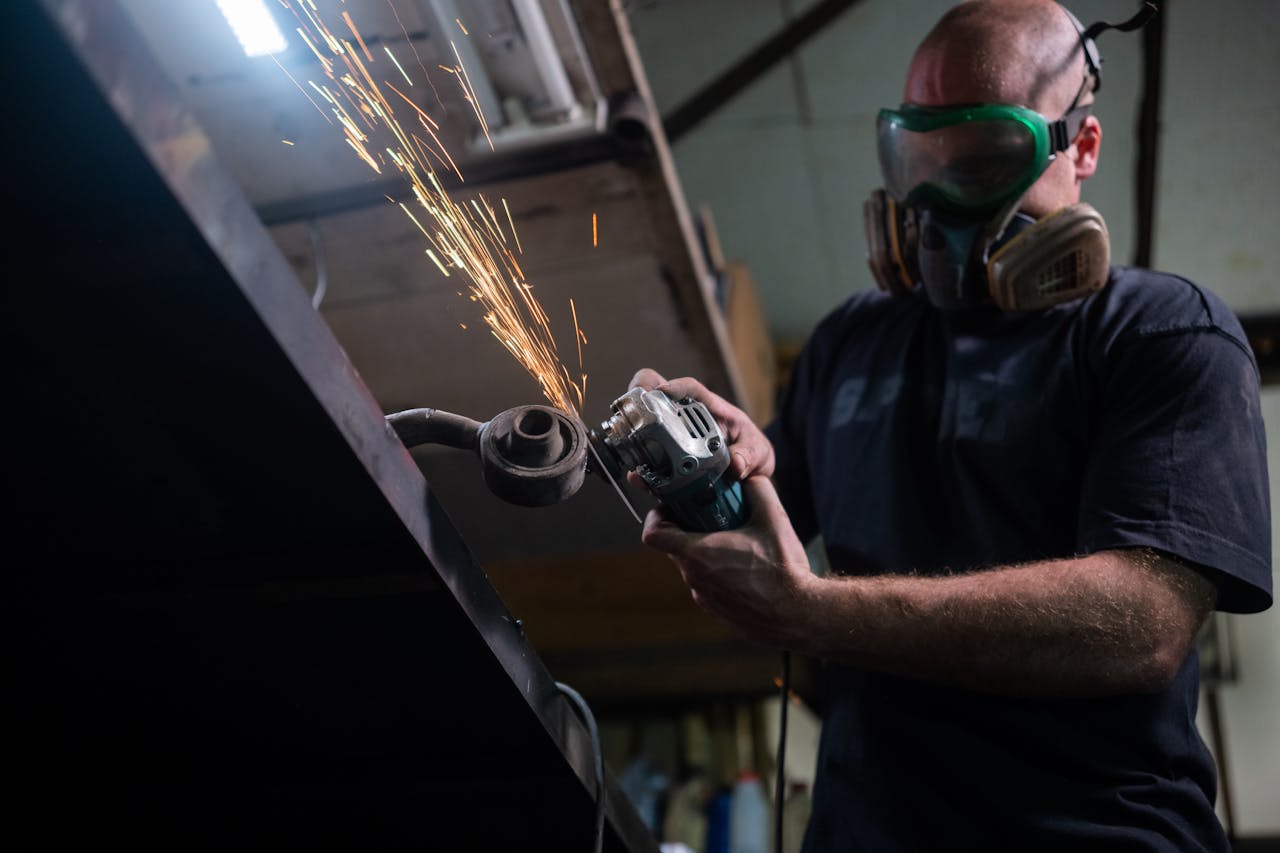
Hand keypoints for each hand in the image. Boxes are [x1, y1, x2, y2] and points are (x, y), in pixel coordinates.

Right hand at [628, 368, 774, 480]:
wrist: (750, 477)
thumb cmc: (752, 451)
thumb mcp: (758, 452)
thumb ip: (749, 455)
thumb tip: (737, 466)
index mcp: (710, 409)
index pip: (690, 389)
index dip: (674, 387)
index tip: (662, 391)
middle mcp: (686, 420)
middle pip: (655, 399)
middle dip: (639, 403)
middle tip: (631, 416)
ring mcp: (674, 441)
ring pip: (645, 429)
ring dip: (634, 437)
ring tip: (630, 452)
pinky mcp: (670, 464)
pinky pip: (651, 463)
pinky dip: (641, 469)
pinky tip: (638, 478)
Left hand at [641, 475, 815, 649]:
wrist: (798, 615)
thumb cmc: (784, 572)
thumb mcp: (774, 520)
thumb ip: (758, 490)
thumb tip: (750, 476)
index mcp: (699, 554)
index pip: (652, 534)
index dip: (656, 516)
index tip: (670, 507)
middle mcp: (694, 578)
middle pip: (673, 547)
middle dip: (686, 529)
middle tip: (710, 517)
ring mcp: (704, 597)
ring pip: (691, 567)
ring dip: (703, 552)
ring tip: (731, 542)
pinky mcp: (715, 610)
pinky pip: (706, 584)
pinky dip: (715, 572)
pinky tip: (742, 566)